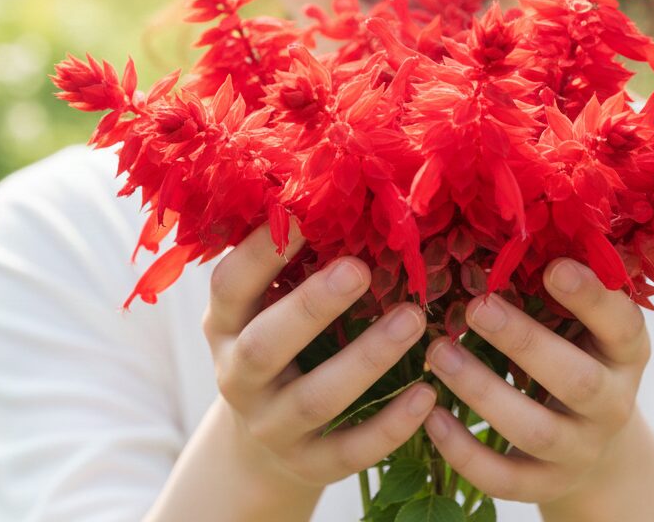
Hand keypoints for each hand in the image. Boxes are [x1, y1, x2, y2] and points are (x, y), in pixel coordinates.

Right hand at [202, 220, 437, 492]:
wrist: (260, 441)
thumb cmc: (277, 340)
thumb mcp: (266, 304)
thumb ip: (294, 263)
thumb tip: (345, 189)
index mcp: (224, 323)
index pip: (230, 286)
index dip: (261, 252)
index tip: (303, 214)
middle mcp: (239, 376)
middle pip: (265, 346)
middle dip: (311, 307)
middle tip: (360, 269)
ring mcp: (271, 426)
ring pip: (315, 399)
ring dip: (366, 359)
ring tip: (414, 319)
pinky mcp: (309, 464)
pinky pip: (350, 451)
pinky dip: (390, 425)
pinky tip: (428, 395)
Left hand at [422, 258, 650, 503]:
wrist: (594, 441)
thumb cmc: (575, 351)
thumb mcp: (581, 321)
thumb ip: (556, 287)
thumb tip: (503, 229)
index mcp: (626, 350)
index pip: (622, 324)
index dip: (591, 297)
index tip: (552, 267)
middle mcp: (613, 403)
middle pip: (576, 380)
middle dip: (524, 342)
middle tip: (476, 307)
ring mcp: (581, 450)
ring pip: (536, 430)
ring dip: (482, 390)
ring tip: (438, 352)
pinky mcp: (547, 485)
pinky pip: (505, 479)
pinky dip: (465, 451)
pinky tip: (431, 416)